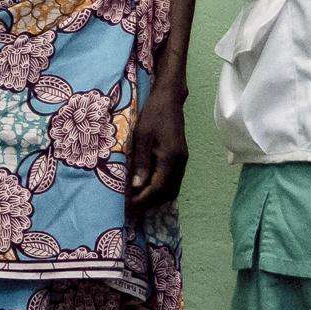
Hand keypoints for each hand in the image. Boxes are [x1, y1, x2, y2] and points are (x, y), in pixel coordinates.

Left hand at [127, 83, 190, 209]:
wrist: (169, 99)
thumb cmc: (153, 115)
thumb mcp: (142, 137)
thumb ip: (141, 162)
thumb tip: (137, 186)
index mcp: (171, 158)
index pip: (158, 188)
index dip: (143, 200)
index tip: (127, 207)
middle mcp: (180, 163)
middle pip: (167, 193)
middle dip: (149, 204)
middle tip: (130, 209)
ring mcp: (182, 162)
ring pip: (172, 190)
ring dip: (155, 199)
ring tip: (136, 203)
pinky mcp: (180, 159)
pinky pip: (172, 182)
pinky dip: (160, 191)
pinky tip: (146, 190)